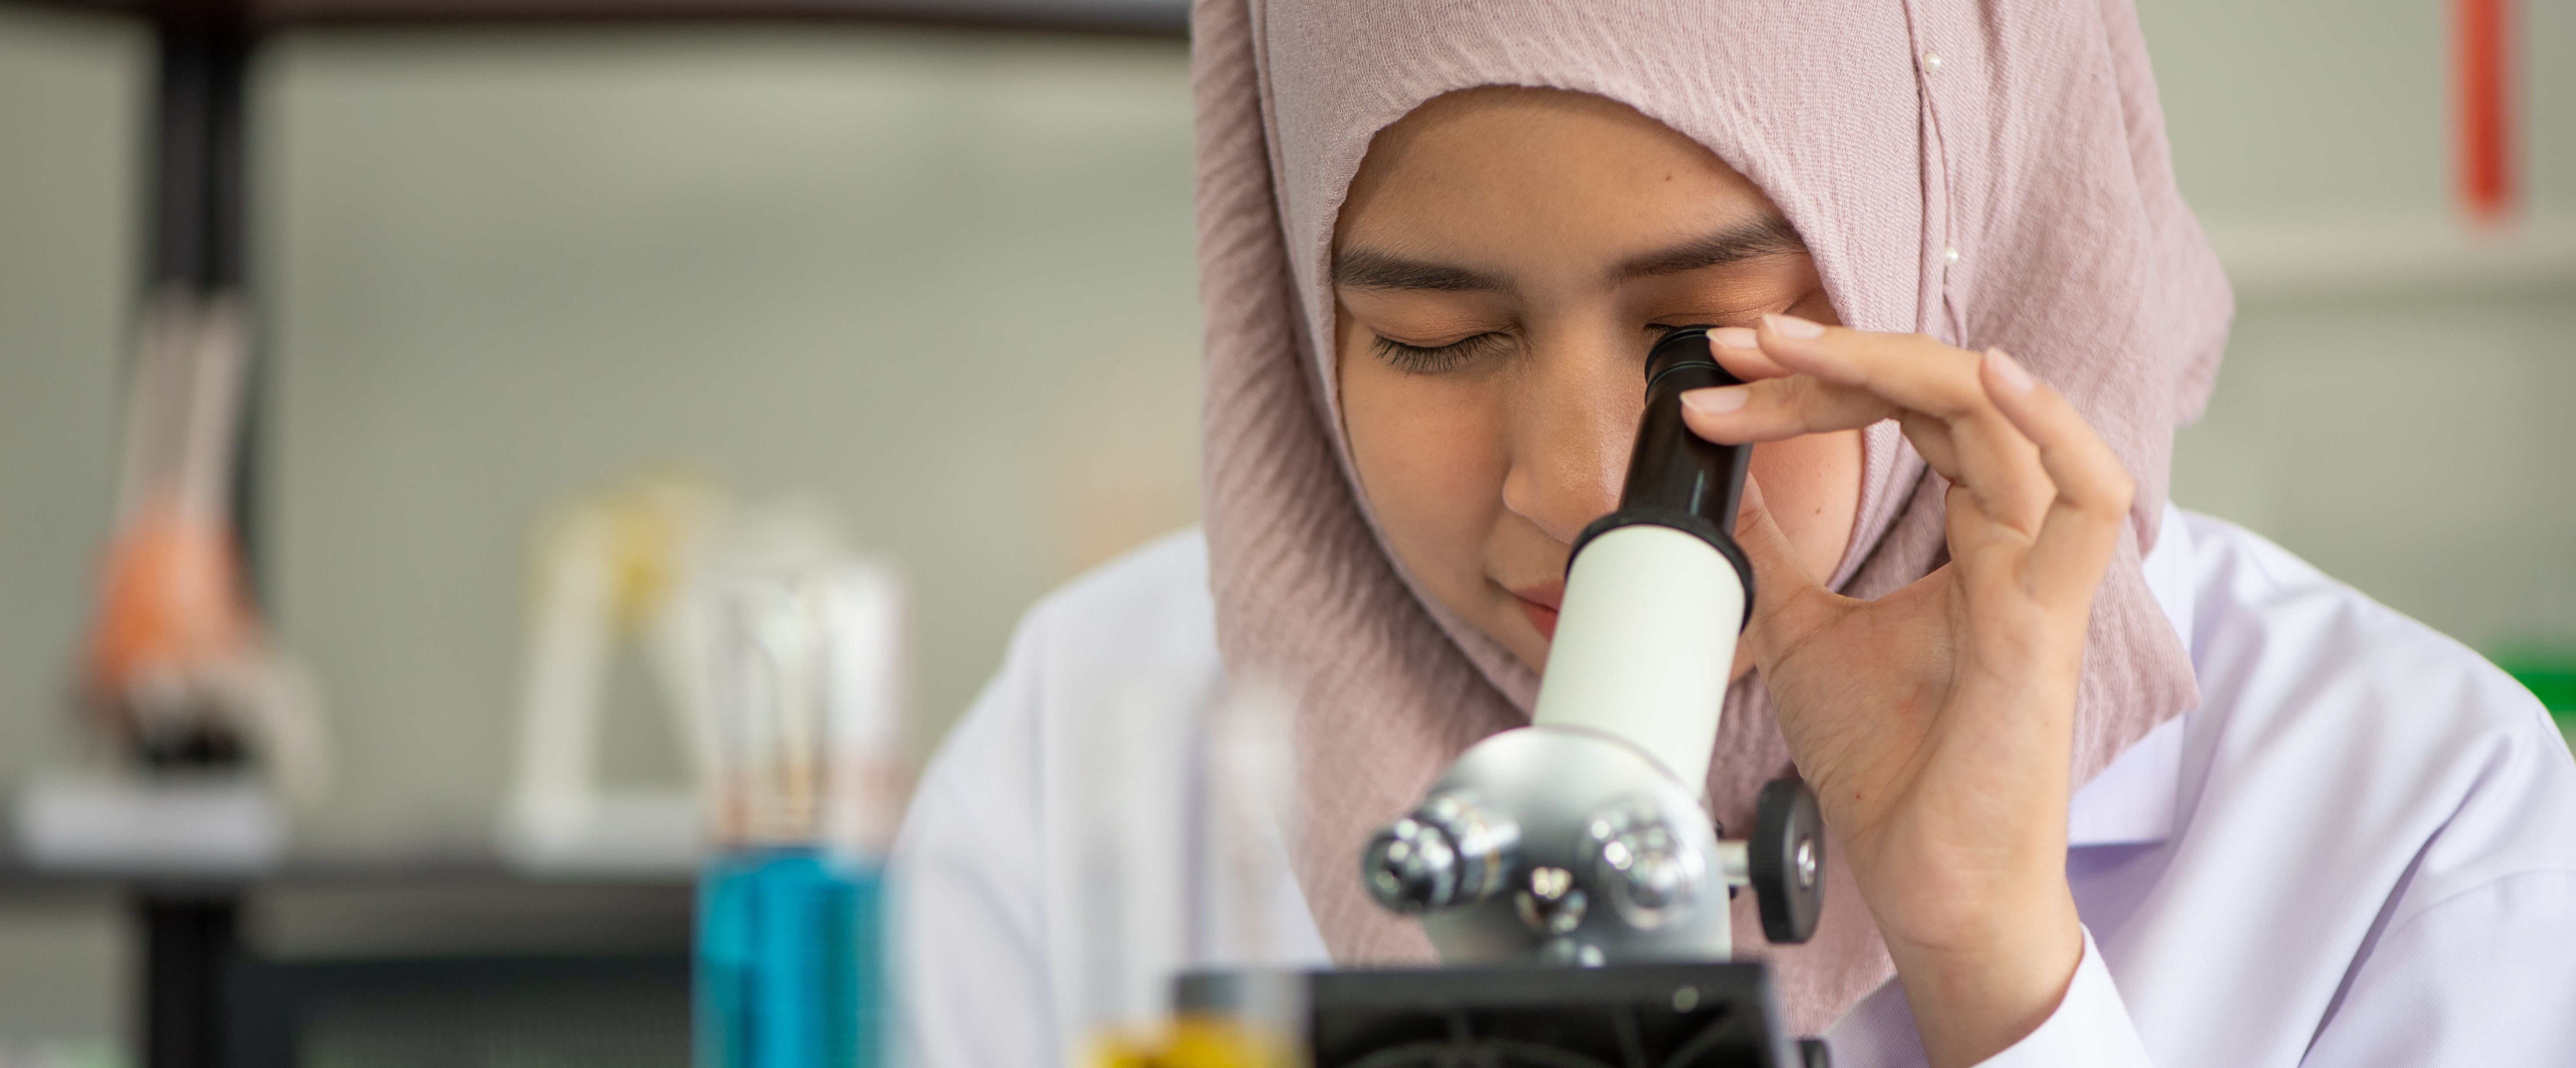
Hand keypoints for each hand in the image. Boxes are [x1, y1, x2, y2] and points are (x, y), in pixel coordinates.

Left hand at [1681, 315, 2134, 1067]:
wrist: (1922, 875)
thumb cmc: (1888, 765)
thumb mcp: (1799, 628)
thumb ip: (1775, 550)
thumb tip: (1722, 481)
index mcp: (1973, 533)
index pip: (1906, 412)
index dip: (1820, 378)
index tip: (1728, 369)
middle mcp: (2015, 539)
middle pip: (1946, 396)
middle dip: (1838, 358)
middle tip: (1744, 341)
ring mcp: (2040, 574)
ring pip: (2008, 421)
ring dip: (1901, 368)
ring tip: (1809, 344)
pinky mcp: (2048, 621)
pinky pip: (2085, 501)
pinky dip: (2047, 428)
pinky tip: (1991, 378)